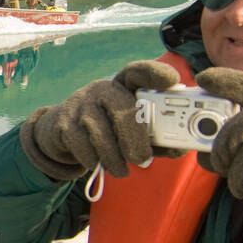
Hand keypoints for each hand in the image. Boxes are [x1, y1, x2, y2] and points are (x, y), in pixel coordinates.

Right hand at [21, 60, 184, 179]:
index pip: (138, 72)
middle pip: (121, 108)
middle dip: (134, 138)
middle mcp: (102, 89)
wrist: (63, 132)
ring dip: (113, 157)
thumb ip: (155, 137)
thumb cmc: (109, 129)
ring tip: (121, 170)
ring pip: (100, 132)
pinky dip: (92, 159)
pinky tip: (97, 164)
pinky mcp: (64, 123)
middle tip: (142, 160)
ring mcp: (80, 105)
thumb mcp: (133, 128)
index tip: (171, 80)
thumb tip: (179, 150)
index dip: (154, 73)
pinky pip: (81, 145)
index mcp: (123, 85)